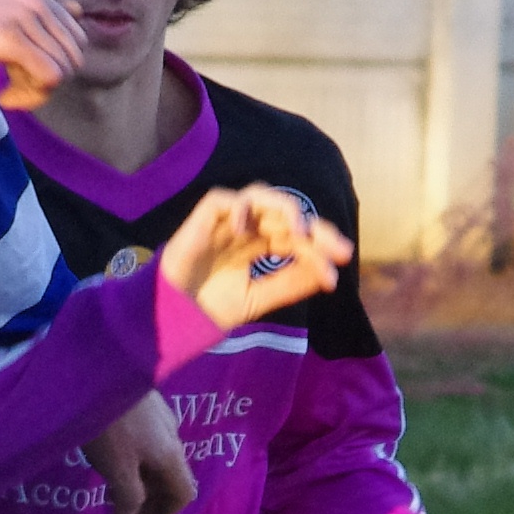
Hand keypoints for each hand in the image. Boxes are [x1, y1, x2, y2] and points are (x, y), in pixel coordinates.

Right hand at [0, 0, 86, 110]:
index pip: (75, 40)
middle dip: (48, 83)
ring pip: (62, 70)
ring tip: (6, 91)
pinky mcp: (10, 38)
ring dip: (36, 92)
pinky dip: (29, 97)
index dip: (54, 67)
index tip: (22, 76)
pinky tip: (3, 95)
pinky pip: (47, 77)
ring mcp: (24, 17)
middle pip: (72, 58)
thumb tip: (78, 9)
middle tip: (14, 89)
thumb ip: (39, 14)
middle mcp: (36, 0)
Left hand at [84, 391, 196, 513]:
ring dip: (140, 479)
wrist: (97, 370)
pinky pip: (148, 441)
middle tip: (118, 508)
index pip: (182, 495)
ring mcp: (161, 417)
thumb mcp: (117, 470)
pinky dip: (135, 459)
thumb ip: (129, 497)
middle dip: (148, 499)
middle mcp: (173, 436)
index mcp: (171, 455)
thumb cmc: (108, 426)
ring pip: (158, 458)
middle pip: (170, 477)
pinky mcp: (145, 403)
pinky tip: (111, 454)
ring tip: (110, 483)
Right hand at [160, 185, 352, 333]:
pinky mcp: (202, 219)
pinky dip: (239, 209)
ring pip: (260, 195)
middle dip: (314, 228)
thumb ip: (290, 284)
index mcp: (259, 244)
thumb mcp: (258, 299)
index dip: (320, 245)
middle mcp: (246, 228)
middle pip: (286, 214)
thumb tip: (329, 273)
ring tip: (299, 233)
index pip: (296, 234)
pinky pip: (224, 200)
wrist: (171, 317)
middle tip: (336, 247)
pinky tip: (247, 233)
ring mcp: (225, 222)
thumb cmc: (207, 308)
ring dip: (285, 209)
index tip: (341, 262)